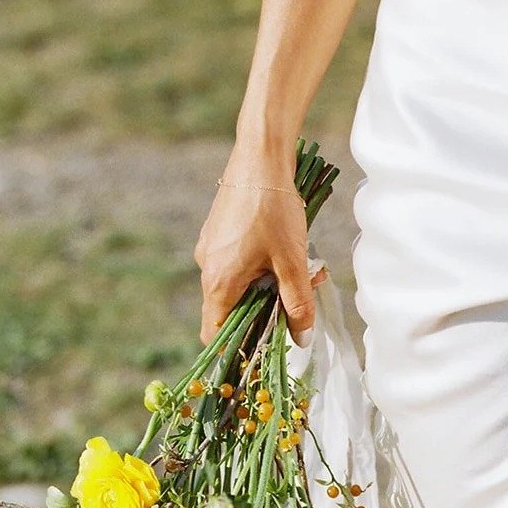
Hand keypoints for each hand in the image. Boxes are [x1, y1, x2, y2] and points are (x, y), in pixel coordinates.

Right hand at [194, 163, 316, 345]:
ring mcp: (210, 249)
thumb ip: (297, 304)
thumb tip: (300, 339)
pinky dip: (257, 269)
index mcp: (218, 282)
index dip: (235, 350)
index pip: (215, 335)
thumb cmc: (274, 208)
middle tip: (293, 305)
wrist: (260, 156)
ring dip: (264, 289)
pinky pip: (234, 265)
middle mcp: (206, 268)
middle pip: (228, 312)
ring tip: (297, 272)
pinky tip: (282, 253)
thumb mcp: (293, 262)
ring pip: (235, 287)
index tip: (261, 352)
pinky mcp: (217, 233)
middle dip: (261, 315)